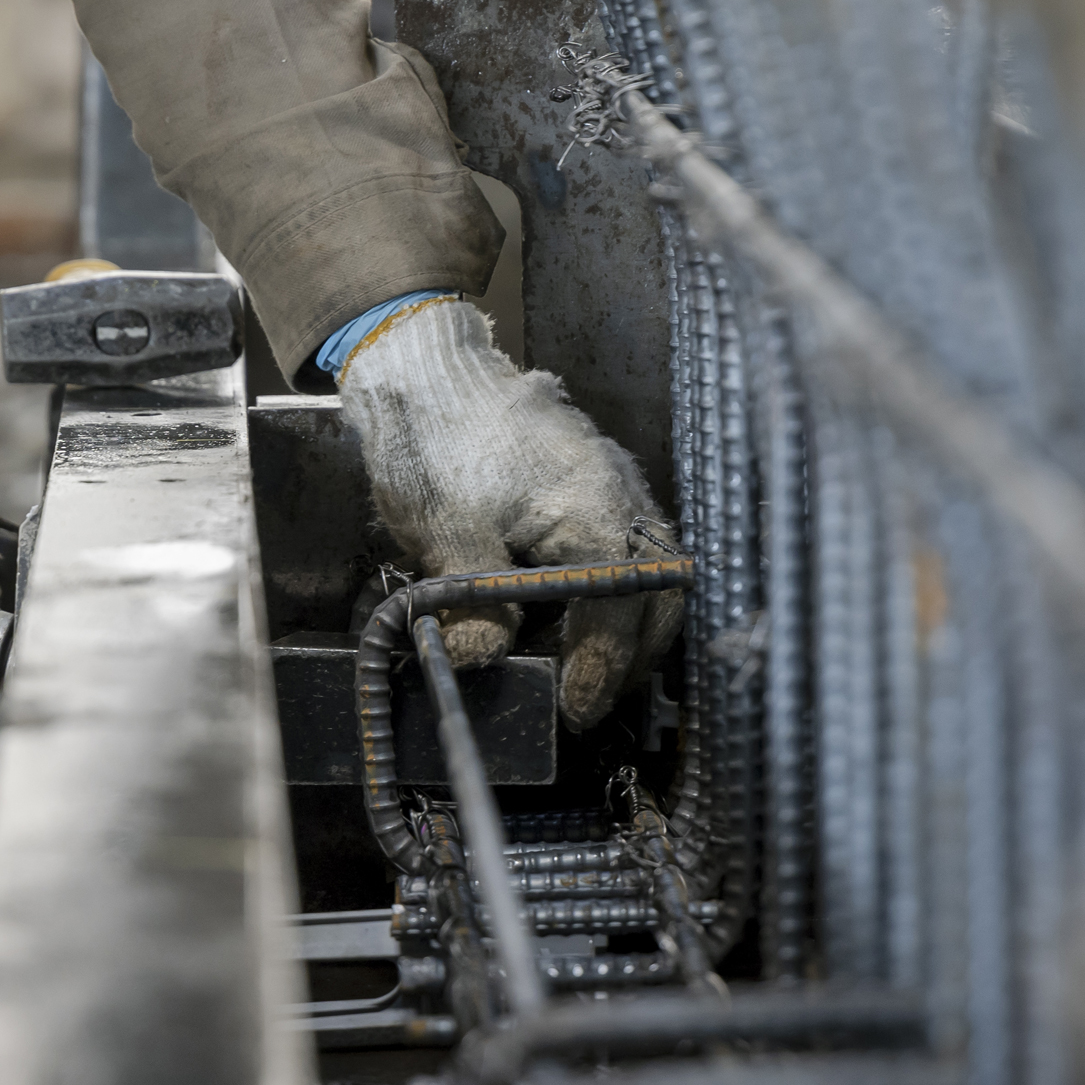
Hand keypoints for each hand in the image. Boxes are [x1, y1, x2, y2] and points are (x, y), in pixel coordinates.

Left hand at [337, 298, 682, 728]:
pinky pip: (637, 551)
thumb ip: (475, 603)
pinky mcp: (604, 482)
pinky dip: (623, 594)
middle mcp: (623, 496)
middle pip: (657, 598)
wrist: (427, 370)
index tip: (574, 713)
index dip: (597, 670)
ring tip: (590, 672)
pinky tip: (583, 619)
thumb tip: (484, 663)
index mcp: (592, 510)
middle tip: (588, 705)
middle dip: (629, 660)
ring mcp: (620, 485)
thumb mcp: (444, 532)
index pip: (615, 610)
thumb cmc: (433, 442)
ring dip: (632, 630)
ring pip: (655, 575)